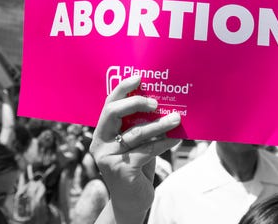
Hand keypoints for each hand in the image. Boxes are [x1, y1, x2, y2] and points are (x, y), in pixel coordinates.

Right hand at [90, 75, 180, 223]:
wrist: (132, 200)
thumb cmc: (137, 164)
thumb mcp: (136, 141)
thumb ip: (140, 123)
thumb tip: (162, 100)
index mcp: (102, 131)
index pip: (109, 104)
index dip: (122, 88)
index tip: (139, 77)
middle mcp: (100, 142)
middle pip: (113, 112)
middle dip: (135, 102)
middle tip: (156, 102)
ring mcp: (108, 157)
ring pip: (136, 132)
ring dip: (160, 124)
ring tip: (177, 118)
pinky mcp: (121, 170)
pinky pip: (147, 150)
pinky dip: (164, 142)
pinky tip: (177, 138)